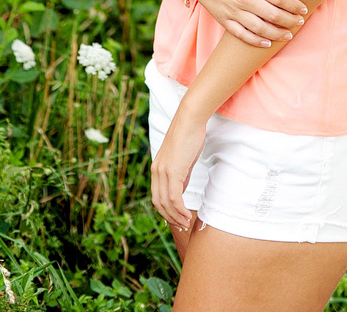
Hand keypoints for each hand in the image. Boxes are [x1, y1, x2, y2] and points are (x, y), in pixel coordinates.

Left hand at [151, 100, 206, 230]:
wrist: (190, 119)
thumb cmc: (189, 136)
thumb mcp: (182, 160)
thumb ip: (179, 176)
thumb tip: (179, 192)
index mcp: (156, 169)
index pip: (156, 197)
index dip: (165, 211)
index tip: (176, 220)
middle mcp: (156, 171)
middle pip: (158, 204)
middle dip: (170, 218)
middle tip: (182, 226)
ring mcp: (163, 172)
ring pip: (165, 203)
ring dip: (176, 217)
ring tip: (186, 223)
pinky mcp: (173, 171)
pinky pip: (174, 197)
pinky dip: (180, 209)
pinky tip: (187, 214)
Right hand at [177, 0, 307, 46]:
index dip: (293, 4)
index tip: (304, 8)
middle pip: (272, 14)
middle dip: (289, 20)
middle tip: (300, 22)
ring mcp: (233, 11)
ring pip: (259, 28)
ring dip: (276, 33)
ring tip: (288, 35)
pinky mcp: (224, 20)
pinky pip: (242, 35)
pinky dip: (256, 41)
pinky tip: (267, 43)